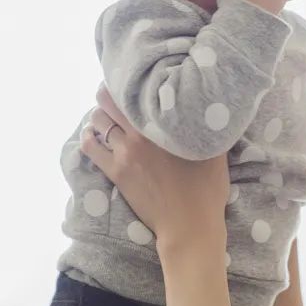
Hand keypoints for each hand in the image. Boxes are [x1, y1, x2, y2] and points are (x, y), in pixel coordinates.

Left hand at [79, 82, 230, 254]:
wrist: (189, 225)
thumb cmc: (206, 190)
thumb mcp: (216, 152)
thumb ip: (209, 127)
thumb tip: (211, 106)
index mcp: (163, 126)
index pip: (135, 91)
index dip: (129, 82)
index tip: (132, 80)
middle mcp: (139, 134)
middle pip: (108, 100)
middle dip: (109, 93)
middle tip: (116, 95)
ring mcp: (124, 153)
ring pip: (97, 120)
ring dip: (99, 115)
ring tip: (108, 116)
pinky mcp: (115, 172)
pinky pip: (90, 147)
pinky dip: (89, 137)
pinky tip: (95, 136)